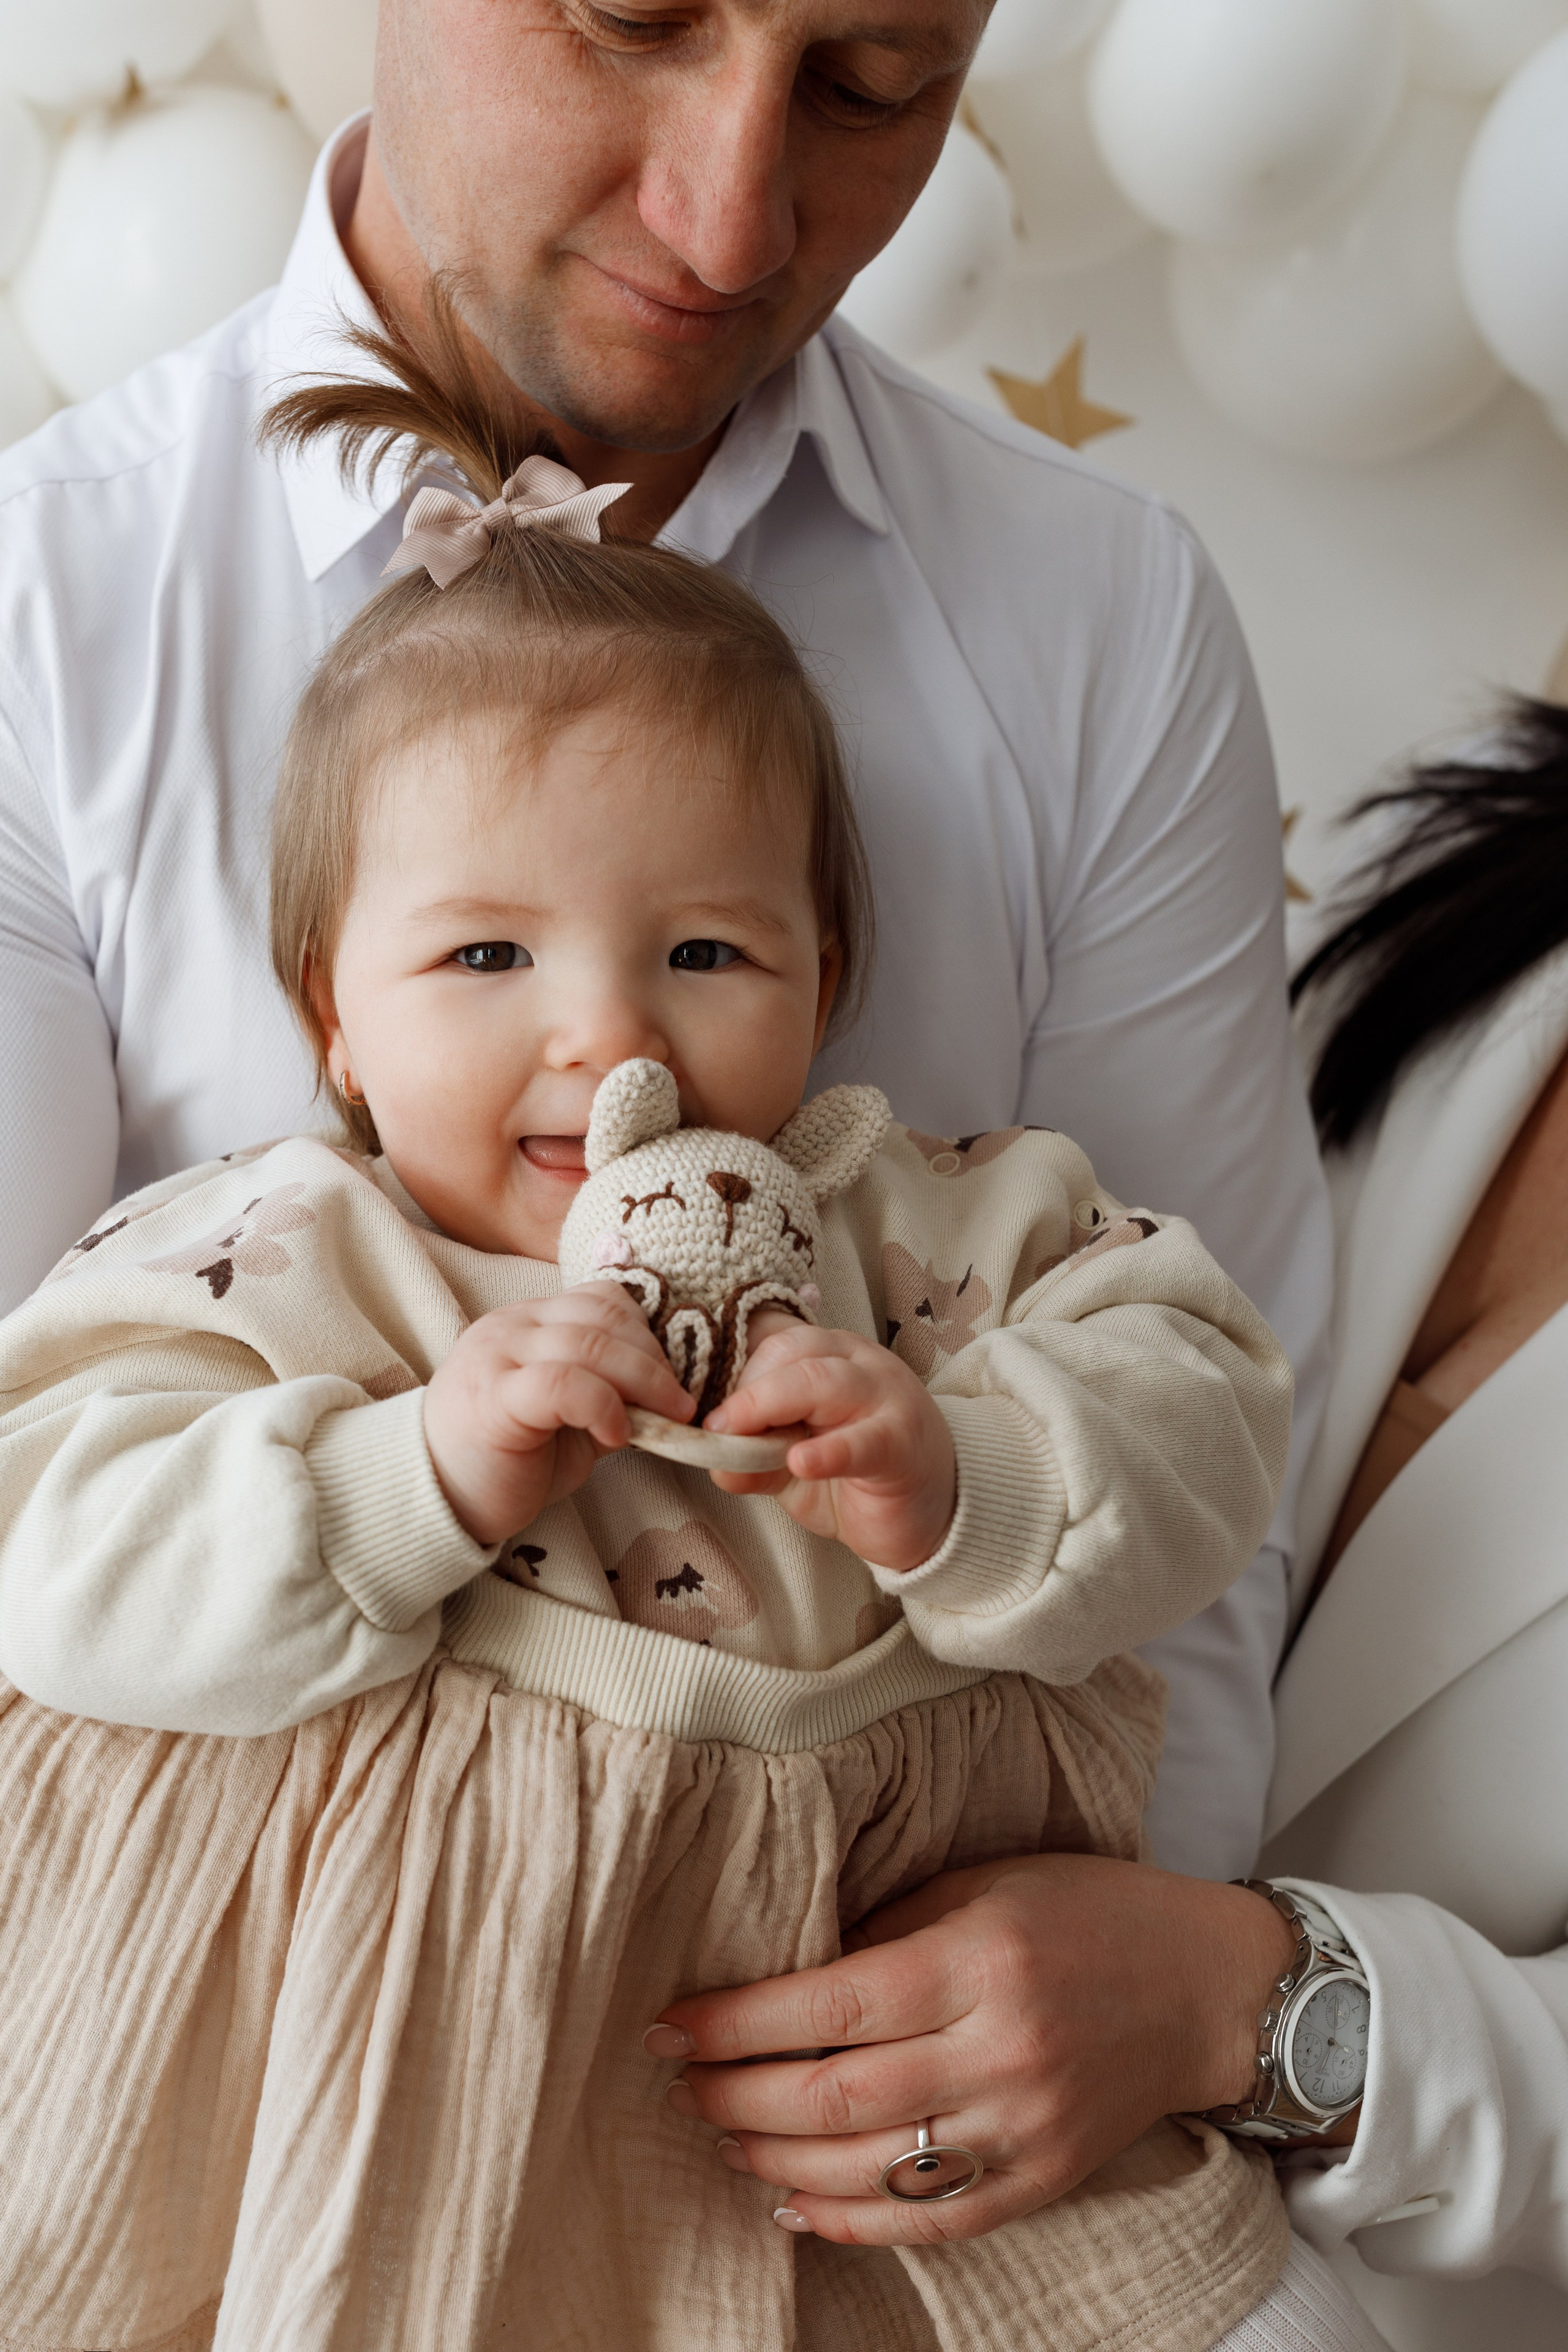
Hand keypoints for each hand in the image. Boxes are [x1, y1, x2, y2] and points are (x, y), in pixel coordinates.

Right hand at [423, 1285, 694, 1543]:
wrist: (432, 1497)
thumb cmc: (504, 1461)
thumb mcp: (568, 1420)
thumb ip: (608, 1395)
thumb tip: (665, 1399)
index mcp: (530, 1322)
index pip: (601, 1299)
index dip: (646, 1334)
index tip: (668, 1382)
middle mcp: (512, 1326)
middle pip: (602, 1317)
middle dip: (654, 1360)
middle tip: (677, 1405)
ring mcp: (499, 1356)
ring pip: (588, 1343)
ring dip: (642, 1382)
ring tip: (662, 1421)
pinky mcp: (494, 1397)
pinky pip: (562, 1382)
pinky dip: (604, 1405)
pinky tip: (615, 1437)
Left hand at [642, 1854, 1300, 2243]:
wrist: (1205, 1988)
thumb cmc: (1086, 1912)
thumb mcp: (981, 1883)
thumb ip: (887, 1930)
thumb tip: (783, 1974)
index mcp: (980, 1960)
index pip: (830, 2004)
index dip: (735, 2021)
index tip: (669, 2025)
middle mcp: (1001, 2052)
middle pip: (836, 2095)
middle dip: (736, 2093)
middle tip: (681, 2083)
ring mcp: (1022, 2129)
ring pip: (868, 2169)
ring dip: (773, 2157)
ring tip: (721, 2132)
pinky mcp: (1039, 2182)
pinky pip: (926, 2221)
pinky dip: (847, 2219)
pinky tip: (791, 2198)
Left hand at [703, 1321, 955, 1570]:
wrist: (935, 1511)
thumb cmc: (860, 1477)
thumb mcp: (794, 1467)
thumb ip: (754, 1460)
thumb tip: (712, 1460)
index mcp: (832, 1358)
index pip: (777, 1343)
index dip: (735, 1374)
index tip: (707, 1415)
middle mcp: (861, 1365)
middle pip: (795, 1354)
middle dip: (746, 1390)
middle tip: (715, 1430)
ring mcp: (886, 1399)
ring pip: (824, 1382)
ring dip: (772, 1406)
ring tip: (739, 1441)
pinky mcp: (902, 1445)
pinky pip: (864, 1440)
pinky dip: (829, 1451)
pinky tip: (801, 1462)